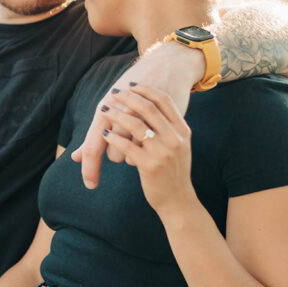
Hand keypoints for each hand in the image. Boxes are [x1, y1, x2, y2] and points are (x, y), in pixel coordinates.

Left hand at [97, 84, 196, 214]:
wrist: (179, 201)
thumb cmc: (173, 172)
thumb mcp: (177, 147)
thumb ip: (167, 128)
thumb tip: (148, 110)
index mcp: (183, 131)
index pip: (165, 101)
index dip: (147, 89)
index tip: (132, 84)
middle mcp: (175, 139)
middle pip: (149, 108)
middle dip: (128, 97)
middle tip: (114, 92)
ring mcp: (164, 152)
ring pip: (136, 124)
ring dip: (117, 115)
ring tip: (104, 110)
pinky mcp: (150, 166)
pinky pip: (127, 146)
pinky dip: (114, 138)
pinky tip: (105, 134)